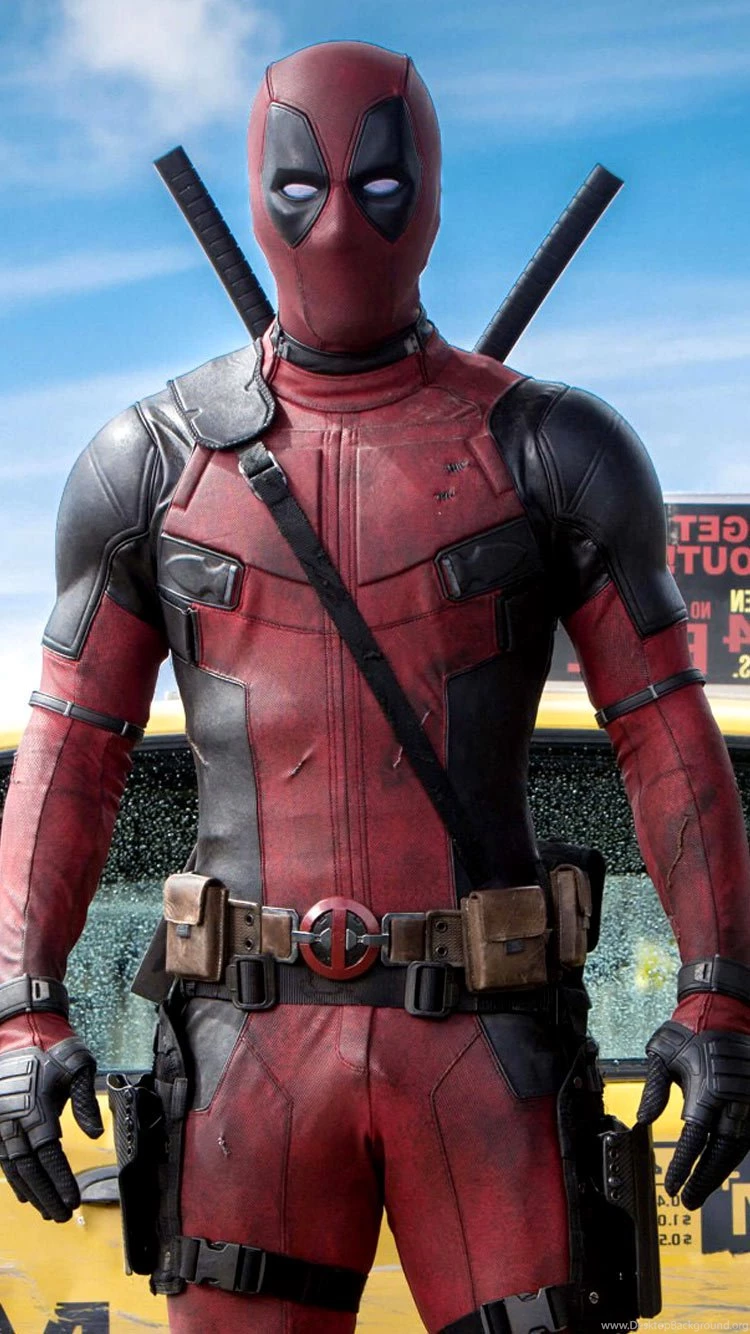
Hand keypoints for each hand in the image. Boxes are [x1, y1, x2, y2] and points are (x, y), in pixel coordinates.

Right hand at [0, 1036, 103, 1221]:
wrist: (23, 1029)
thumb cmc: (54, 1048)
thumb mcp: (79, 1068)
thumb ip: (86, 1103)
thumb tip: (96, 1133)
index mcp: (35, 1109)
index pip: (49, 1156)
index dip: (60, 1181)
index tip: (72, 1201)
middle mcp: (13, 1120)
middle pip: (29, 1169)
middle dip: (46, 1195)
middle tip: (61, 1216)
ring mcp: (0, 1122)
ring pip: (14, 1167)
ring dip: (30, 1192)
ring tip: (46, 1211)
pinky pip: (2, 1157)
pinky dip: (13, 1178)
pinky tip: (23, 1193)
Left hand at [637, 1020, 749, 1209]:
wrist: (722, 1010)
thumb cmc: (690, 1031)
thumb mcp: (663, 1055)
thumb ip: (654, 1090)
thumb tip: (643, 1120)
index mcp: (709, 1090)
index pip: (695, 1138)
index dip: (685, 1167)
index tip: (674, 1186)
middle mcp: (733, 1100)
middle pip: (721, 1152)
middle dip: (704, 1180)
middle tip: (689, 1200)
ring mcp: (748, 1102)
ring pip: (736, 1148)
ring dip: (718, 1171)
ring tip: (700, 1189)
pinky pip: (744, 1135)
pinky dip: (731, 1154)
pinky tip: (718, 1165)